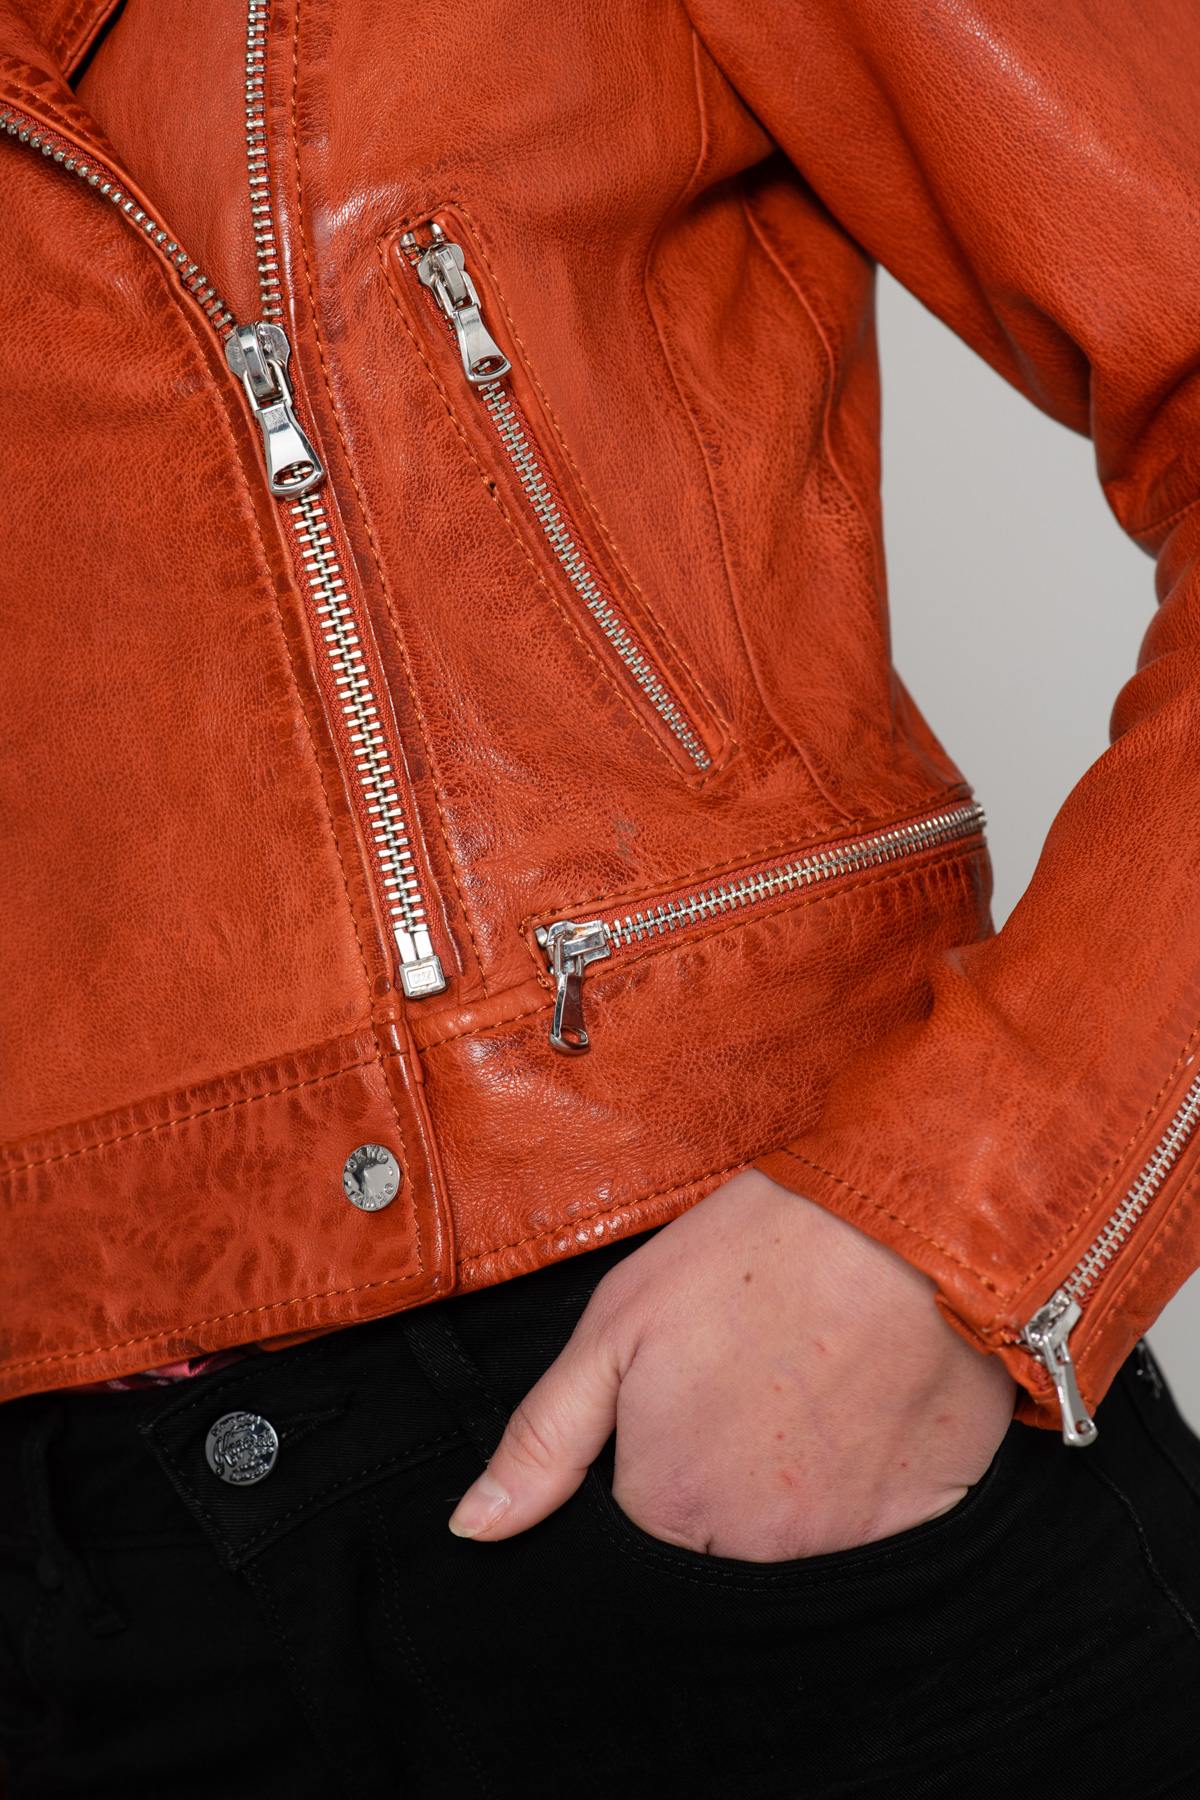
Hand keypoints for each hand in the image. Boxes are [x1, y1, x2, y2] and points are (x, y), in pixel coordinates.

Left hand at [448, 1168, 1016, 1557]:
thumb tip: (472, 1528)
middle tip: (751, 1389)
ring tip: (808, 1392)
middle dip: (722, 1485)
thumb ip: (543, 1439)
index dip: (655, 1462)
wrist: (900, 1219)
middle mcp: (755, 1549)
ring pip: (797, 1544)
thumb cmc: (752, 1256)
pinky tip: (866, 1412)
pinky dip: (871, 1487)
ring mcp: (846, 1544)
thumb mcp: (616, 1324)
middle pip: (718, 1544)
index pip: (637, 1527)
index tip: (688, 1403)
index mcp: (668, 1506)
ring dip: (795, 1489)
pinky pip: (880, 1534)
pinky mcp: (924, 1523)